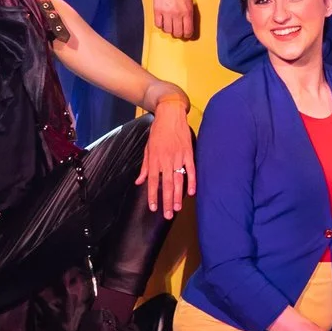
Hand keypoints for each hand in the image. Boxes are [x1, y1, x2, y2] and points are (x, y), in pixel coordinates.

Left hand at [139, 100, 195, 215]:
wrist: (170, 115)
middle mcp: (166, 160)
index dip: (153, 196)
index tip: (153, 208)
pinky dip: (192, 181)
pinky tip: (191, 192)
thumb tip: (139, 181)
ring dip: (178, 195)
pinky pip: (191, 169)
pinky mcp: (188, 152)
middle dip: (167, 201)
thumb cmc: (157, 132)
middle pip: (167, 184)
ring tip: (178, 208)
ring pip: (179, 180)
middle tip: (168, 215)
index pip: (153, 182)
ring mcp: (178, 156)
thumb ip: (145, 167)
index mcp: (155, 159)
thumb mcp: (147, 148)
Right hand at [150, 0, 198, 40]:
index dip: (187, 35)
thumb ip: (189, 13)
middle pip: (177, 33)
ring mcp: (166, 13)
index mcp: (187, 11)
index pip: (188, 31)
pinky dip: (161, 25)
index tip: (186, 34)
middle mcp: (177, 14)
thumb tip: (189, 25)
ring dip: (169, 29)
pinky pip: (158, 24)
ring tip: (170, 25)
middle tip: (178, 31)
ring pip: (167, 30)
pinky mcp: (157, 10)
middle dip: (178, 34)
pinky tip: (163, 20)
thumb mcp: (190, 0)